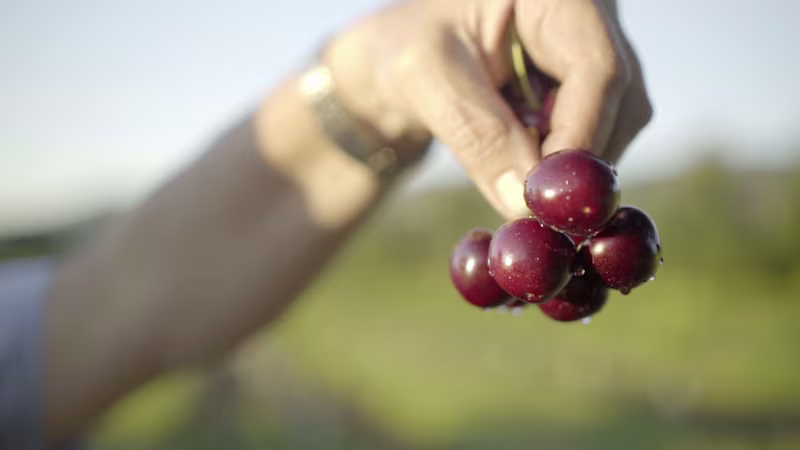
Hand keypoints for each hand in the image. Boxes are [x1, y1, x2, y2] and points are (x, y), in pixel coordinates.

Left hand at [325, 0, 651, 218]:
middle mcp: (587, 17)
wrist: (401, 63)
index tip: (543, 195)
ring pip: (613, 126)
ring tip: (506, 170)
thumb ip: (476, 133)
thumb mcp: (425, 80)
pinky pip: (596, 139)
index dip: (579, 137)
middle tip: (528, 202)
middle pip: (618, 100)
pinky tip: (516, 164)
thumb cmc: (405, 51)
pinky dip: (560, 168)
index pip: (597, 67)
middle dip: (576, 162)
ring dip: (567, 169)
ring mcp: (593, 54)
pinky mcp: (586, 92)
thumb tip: (526, 204)